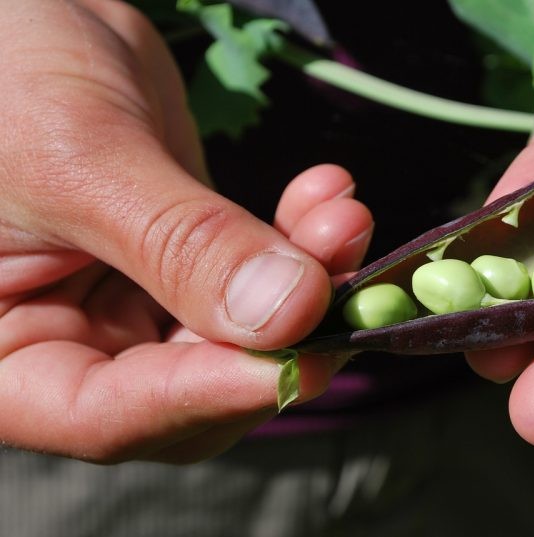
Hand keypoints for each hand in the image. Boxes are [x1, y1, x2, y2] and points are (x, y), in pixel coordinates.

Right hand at [0, 0, 371, 461]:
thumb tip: (289, 313)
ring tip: (343, 219)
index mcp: (4, 354)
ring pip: (243, 334)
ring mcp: (134, 306)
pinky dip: (301, 241)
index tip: (300, 361)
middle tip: (345, 288)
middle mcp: (71, 344)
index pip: (105, 413)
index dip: (207, 396)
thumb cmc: (4, 75)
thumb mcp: (79, 158)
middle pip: (193, 385)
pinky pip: (258, 276)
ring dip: (309, 282)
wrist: (24, 15)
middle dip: (280, 338)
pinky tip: (327, 195)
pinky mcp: (187, 263)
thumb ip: (180, 244)